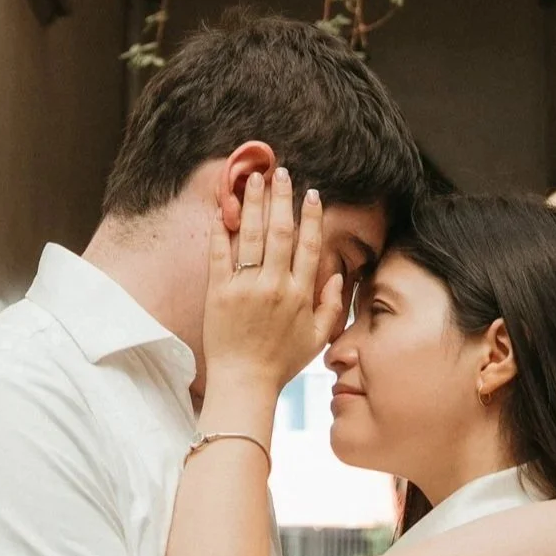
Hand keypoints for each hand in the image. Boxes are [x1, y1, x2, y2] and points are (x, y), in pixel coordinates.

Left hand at [203, 166, 344, 409]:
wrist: (244, 383)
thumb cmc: (280, 363)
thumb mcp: (317, 338)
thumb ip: (331, 306)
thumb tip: (336, 277)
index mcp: (300, 294)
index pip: (309, 245)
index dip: (311, 216)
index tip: (312, 193)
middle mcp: (275, 285)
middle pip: (280, 231)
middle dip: (281, 198)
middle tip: (280, 172)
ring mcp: (245, 287)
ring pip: (251, 236)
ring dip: (252, 204)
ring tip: (252, 179)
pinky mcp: (219, 293)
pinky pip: (219, 255)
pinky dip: (220, 230)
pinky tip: (221, 209)